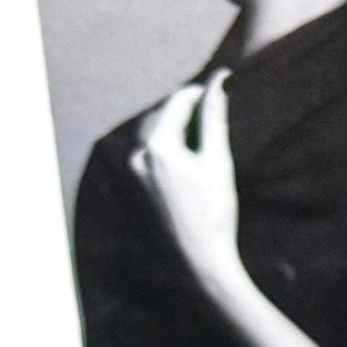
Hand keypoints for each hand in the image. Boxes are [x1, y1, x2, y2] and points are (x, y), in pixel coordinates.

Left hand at [128, 68, 332, 346]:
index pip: (177, 103)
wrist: (197, 264)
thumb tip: (218, 82)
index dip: (198, 92)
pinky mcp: (128, 189)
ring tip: (196, 129)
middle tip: (208, 103)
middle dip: (182, 109)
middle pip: (160, 118)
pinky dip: (161, 148)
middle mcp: (135, 157)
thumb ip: (214, 119)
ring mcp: (128, 174)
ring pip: (150, 136)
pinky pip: (143, 155)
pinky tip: (182, 157)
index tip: (217, 84)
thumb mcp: (218, 164)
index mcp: (156, 147)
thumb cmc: (214, 215)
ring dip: (171, 128)